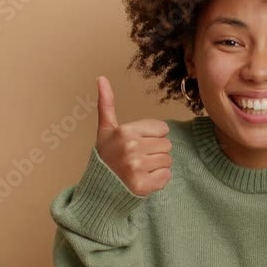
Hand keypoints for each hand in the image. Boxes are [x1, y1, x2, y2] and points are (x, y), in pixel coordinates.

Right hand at [95, 76, 172, 195]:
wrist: (98, 188)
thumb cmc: (105, 157)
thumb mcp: (105, 129)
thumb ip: (106, 103)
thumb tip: (101, 78)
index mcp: (125, 132)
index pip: (162, 129)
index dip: (153, 137)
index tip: (138, 144)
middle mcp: (131, 148)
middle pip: (166, 145)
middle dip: (155, 152)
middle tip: (138, 159)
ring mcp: (136, 167)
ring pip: (167, 161)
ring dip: (157, 166)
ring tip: (140, 169)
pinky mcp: (142, 185)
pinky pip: (166, 177)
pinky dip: (158, 180)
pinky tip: (143, 180)